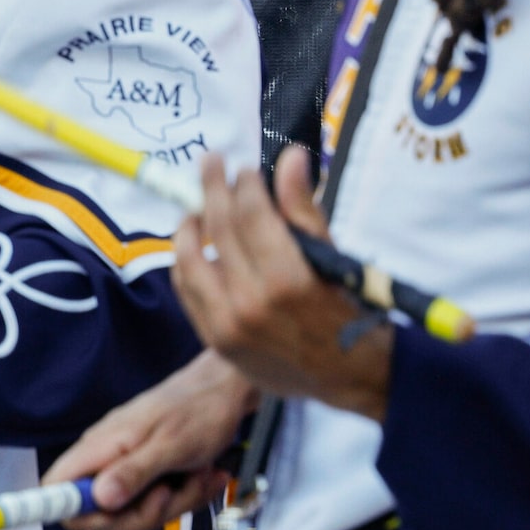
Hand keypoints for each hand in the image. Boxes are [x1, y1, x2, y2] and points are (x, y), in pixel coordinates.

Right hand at [41, 349, 251, 529]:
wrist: (223, 391)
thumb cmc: (197, 408)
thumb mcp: (170, 444)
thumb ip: (133, 472)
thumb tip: (100, 498)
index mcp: (99, 448)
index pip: (55, 489)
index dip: (72, 511)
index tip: (106, 516)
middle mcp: (105, 460)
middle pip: (97, 516)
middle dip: (140, 516)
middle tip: (167, 493)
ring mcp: (125, 469)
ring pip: (131, 514)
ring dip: (171, 505)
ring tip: (194, 476)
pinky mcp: (145, 476)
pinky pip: (154, 506)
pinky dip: (182, 498)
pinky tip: (199, 477)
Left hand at [172, 145, 392, 418]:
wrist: (344, 374)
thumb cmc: (344, 308)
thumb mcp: (331, 257)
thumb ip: (303, 208)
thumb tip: (289, 156)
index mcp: (288, 280)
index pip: (251, 215)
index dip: (244, 184)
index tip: (244, 168)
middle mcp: (251, 303)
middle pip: (219, 230)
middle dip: (213, 188)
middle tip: (210, 162)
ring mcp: (227, 325)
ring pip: (190, 260)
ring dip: (189, 224)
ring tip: (194, 204)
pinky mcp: (214, 339)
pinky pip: (186, 289)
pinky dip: (184, 260)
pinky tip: (191, 242)